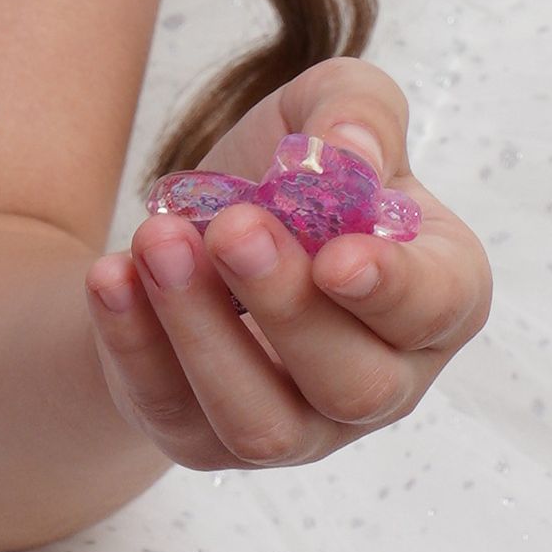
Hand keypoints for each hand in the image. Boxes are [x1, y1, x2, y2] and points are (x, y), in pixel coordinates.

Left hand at [83, 59, 488, 471]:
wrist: (197, 231)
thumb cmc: (289, 177)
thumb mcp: (325, 110)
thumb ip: (356, 111)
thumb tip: (348, 150)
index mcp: (437, 295)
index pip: (439, 308)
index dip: (394, 290)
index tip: (338, 256)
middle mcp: (385, 379)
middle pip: (355, 385)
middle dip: (287, 307)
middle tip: (231, 229)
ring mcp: (301, 429)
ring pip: (263, 424)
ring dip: (204, 334)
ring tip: (157, 240)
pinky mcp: (209, 442)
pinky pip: (173, 414)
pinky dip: (136, 344)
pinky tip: (112, 276)